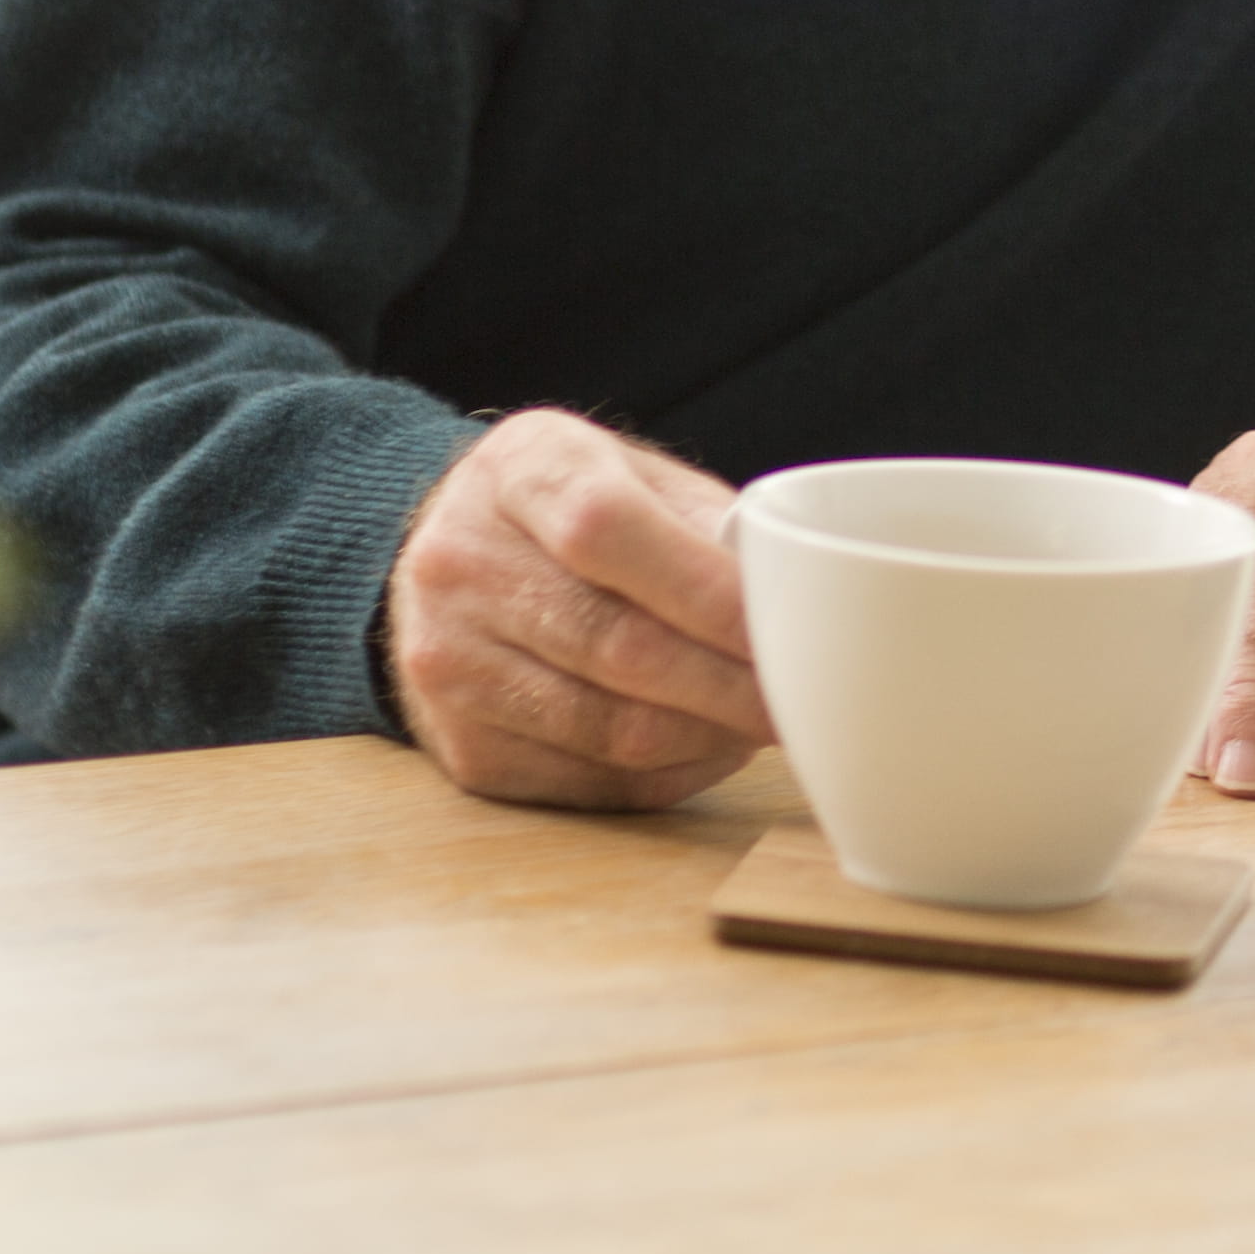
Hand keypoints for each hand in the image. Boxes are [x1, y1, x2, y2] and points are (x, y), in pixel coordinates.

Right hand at [384, 409, 770, 809]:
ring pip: (611, 729)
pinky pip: (593, 782)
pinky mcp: (465, 749)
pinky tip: (709, 746)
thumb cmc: (574, 510)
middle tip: (806, 699)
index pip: (607, 531)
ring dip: (711, 738)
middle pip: (617, 645)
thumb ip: (706, 522)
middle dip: (734, 685)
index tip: (788, 629)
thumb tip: (785, 594)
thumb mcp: (634, 473)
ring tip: (767, 723)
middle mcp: (461, 565)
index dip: (707, 592)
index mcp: (520, 471)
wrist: (448, 556)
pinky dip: (671, 773)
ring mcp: (449, 662)